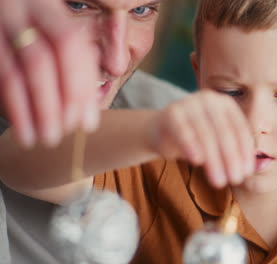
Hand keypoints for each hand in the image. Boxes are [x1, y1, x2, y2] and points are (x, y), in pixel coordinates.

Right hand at [0, 0, 99, 147]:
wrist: (3, 7)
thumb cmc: (39, 28)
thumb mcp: (58, 30)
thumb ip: (77, 61)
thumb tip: (89, 108)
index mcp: (47, 7)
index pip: (68, 43)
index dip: (80, 85)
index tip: (87, 122)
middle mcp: (17, 12)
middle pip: (38, 61)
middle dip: (53, 104)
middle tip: (60, 135)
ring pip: (11, 74)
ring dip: (29, 112)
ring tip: (42, 139)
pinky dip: (12, 107)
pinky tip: (23, 127)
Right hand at [150, 91, 254, 187]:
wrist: (160, 131)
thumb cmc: (195, 139)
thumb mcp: (217, 142)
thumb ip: (234, 151)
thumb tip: (254, 168)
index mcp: (226, 104)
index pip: (240, 129)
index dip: (244, 152)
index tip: (247, 173)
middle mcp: (210, 99)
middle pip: (224, 132)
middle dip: (231, 158)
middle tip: (234, 180)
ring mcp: (190, 103)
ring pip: (205, 134)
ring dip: (214, 160)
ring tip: (218, 181)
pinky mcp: (172, 112)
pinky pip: (183, 130)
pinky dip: (191, 146)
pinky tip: (197, 161)